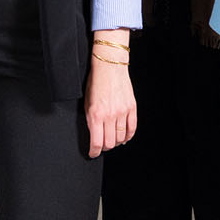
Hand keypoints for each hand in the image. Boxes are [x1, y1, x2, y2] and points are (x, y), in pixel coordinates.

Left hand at [85, 37, 136, 157]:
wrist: (109, 66)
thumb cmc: (95, 82)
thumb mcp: (87, 102)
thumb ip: (91, 119)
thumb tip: (94, 134)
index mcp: (96, 115)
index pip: (96, 142)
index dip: (94, 152)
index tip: (92, 154)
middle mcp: (110, 115)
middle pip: (110, 143)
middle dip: (104, 147)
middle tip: (101, 146)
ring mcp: (122, 112)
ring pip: (121, 137)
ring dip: (116, 142)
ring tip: (112, 141)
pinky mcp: (132, 108)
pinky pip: (132, 128)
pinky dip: (128, 136)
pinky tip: (124, 137)